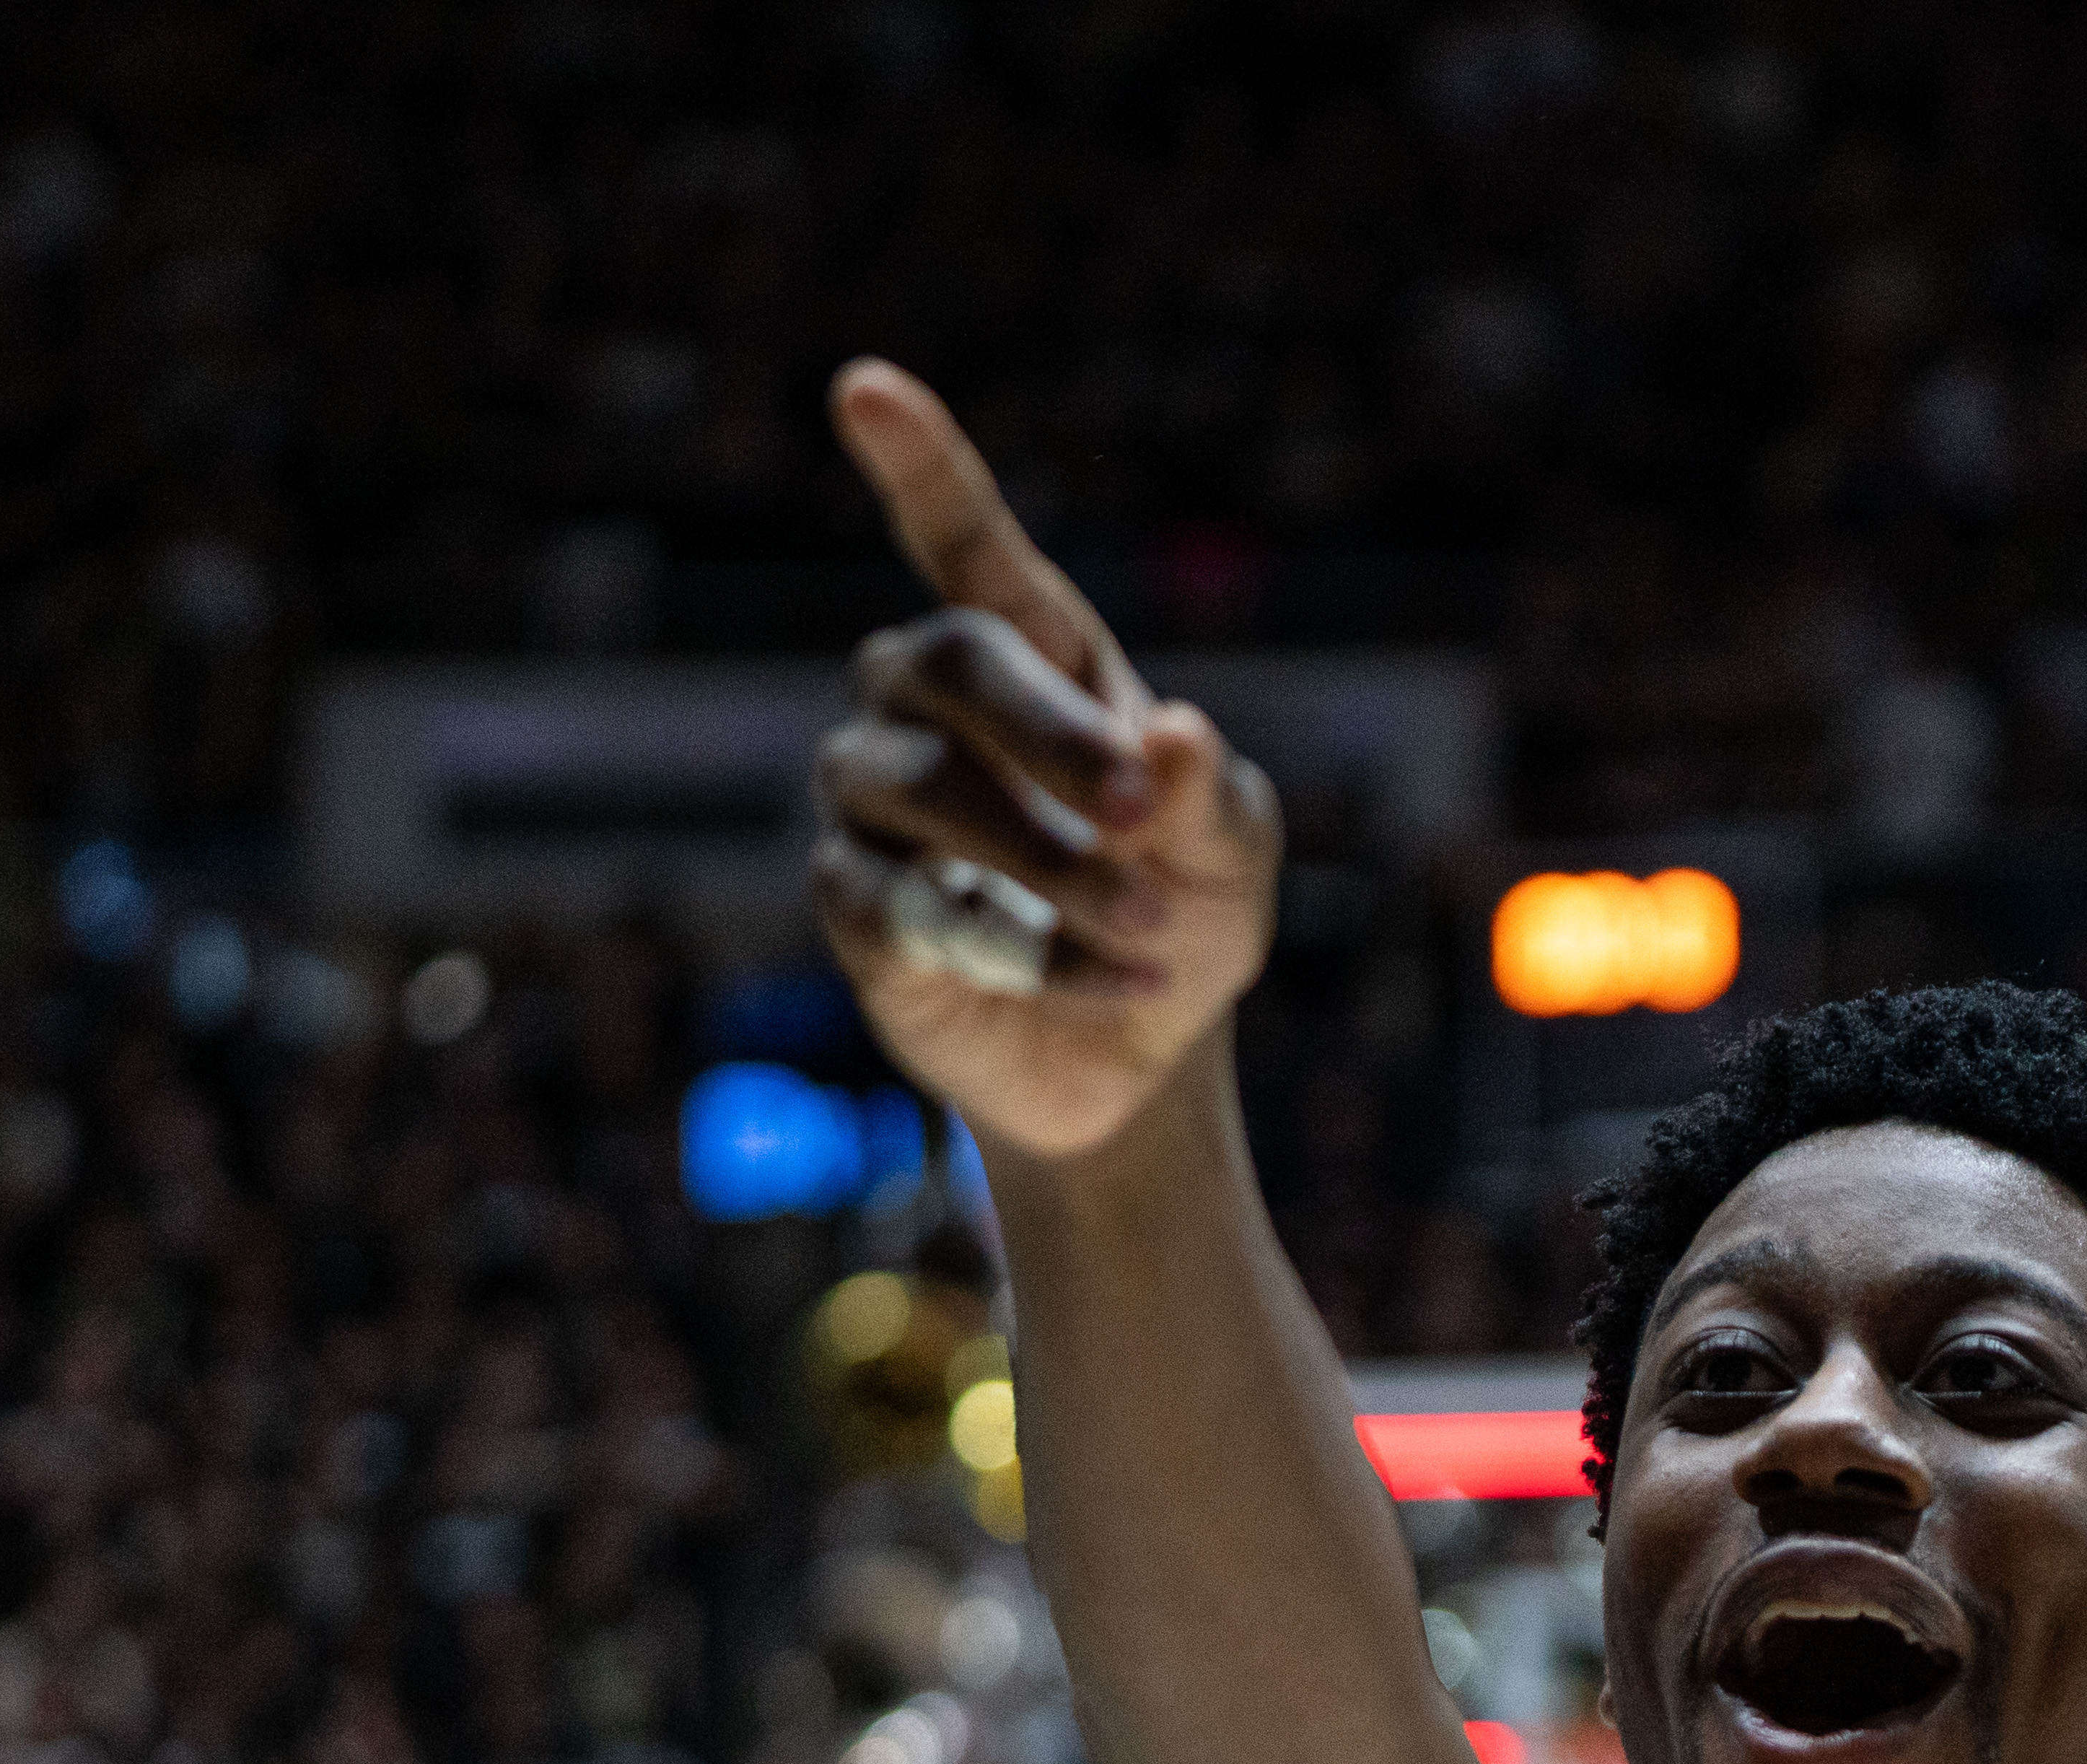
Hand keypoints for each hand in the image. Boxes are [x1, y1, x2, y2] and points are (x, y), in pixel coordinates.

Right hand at [811, 362, 1277, 1159]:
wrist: (1142, 1054)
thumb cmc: (1183, 910)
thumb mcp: (1230, 852)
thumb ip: (1207, 795)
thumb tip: (1172, 735)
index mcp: (1033, 657)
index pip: (967, 547)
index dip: (921, 467)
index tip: (868, 387)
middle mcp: (928, 707)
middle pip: (943, 663)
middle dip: (1045, 733)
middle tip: (1136, 809)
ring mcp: (876, 802)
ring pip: (916, 790)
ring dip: (1044, 863)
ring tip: (1142, 925)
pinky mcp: (856, 907)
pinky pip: (912, 912)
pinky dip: (1029, 954)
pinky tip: (1115, 984)